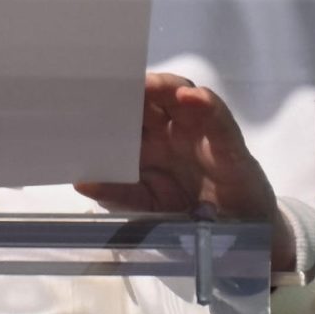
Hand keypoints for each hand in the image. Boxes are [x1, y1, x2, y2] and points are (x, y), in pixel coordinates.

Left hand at [77, 72, 294, 272]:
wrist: (234, 234)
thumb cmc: (188, 209)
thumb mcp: (146, 203)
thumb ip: (117, 193)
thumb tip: (80, 183)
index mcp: (149, 139)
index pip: (128, 111)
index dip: (110, 101)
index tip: (87, 93)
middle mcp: (172, 128)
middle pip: (151, 96)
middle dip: (133, 86)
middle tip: (112, 80)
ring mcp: (199, 130)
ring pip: (181, 95)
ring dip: (164, 86)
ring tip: (147, 84)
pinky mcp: (226, 140)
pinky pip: (217, 116)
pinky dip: (205, 103)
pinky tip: (191, 98)